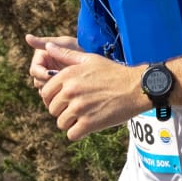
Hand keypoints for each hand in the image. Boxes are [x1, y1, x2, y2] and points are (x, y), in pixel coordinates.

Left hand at [24, 33, 145, 139]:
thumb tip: (48, 46)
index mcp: (67, 76)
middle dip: (62, 111)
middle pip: (52, 109)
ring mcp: (79, 108)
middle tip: (77, 109)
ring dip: (70, 123)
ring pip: (61, 123)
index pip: (45, 93)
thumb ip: (66, 54)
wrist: (136, 88)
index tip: (64, 100)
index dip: (53, 98)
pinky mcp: (89, 123)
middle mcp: (70, 92)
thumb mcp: (89, 59)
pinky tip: (88, 126)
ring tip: (84, 116)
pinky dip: (78, 133)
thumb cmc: (114, 72)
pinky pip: (72, 134)